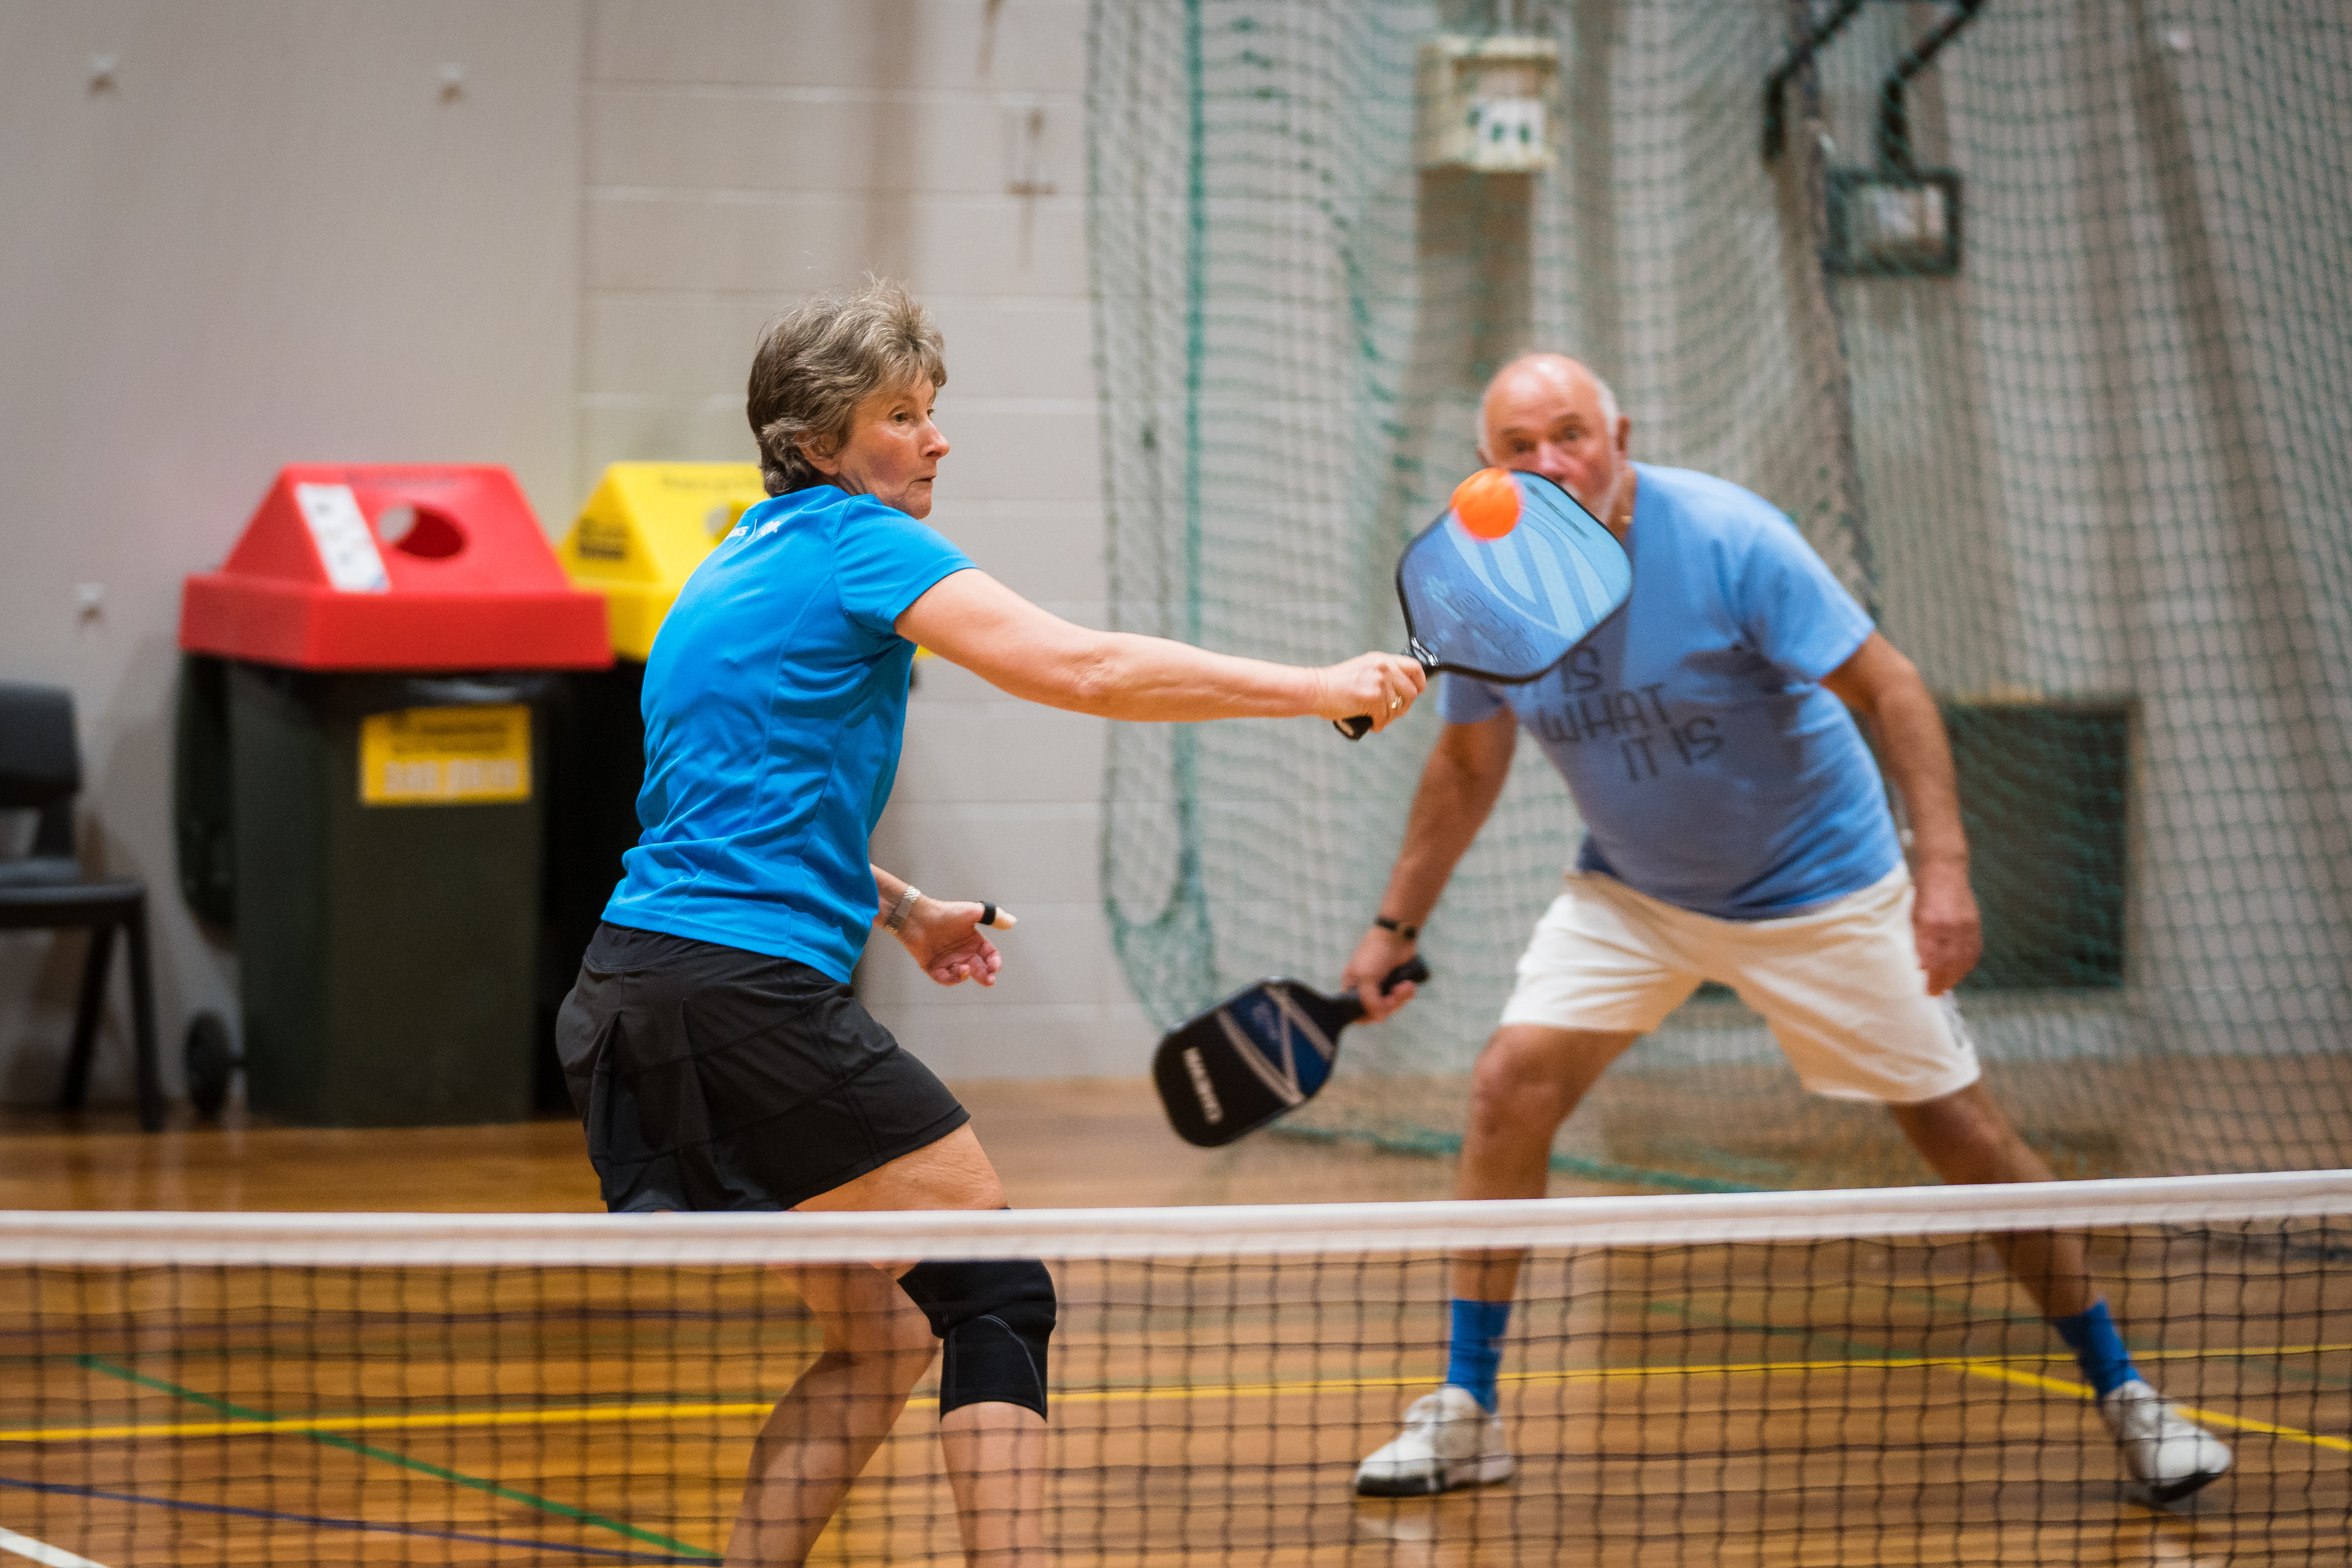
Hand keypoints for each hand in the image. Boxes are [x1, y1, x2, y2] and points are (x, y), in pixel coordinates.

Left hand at [895, 898, 1011, 986]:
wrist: (918, 917)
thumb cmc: (945, 913)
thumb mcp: (973, 912)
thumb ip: (993, 917)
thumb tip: (1013, 922)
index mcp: (973, 941)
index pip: (989, 955)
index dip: (994, 961)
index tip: (995, 966)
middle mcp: (962, 952)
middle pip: (979, 969)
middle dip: (986, 977)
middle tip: (990, 981)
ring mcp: (948, 960)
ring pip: (962, 975)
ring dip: (967, 975)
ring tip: (966, 969)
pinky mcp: (933, 967)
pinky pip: (944, 979)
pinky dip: (951, 979)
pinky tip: (956, 971)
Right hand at [1316, 653, 1427, 733]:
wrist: (1316, 689)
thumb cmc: (1336, 684)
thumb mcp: (1364, 669)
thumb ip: (1383, 674)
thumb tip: (1402, 692)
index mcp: (1382, 660)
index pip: (1415, 667)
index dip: (1420, 682)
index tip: (1417, 692)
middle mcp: (1384, 668)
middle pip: (1411, 692)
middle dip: (1403, 707)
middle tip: (1391, 712)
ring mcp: (1379, 682)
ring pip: (1397, 709)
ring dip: (1387, 718)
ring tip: (1374, 718)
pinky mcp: (1373, 698)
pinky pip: (1385, 718)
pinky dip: (1378, 725)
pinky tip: (1369, 723)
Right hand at [1342, 925, 1419, 1021]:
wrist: (1396, 937)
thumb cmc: (1375, 954)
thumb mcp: (1367, 977)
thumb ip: (1370, 1000)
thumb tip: (1379, 1018)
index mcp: (1352, 987)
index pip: (1355, 1012)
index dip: (1366, 1015)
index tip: (1377, 1012)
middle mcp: (1366, 990)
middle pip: (1377, 1011)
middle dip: (1389, 1004)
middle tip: (1396, 992)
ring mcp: (1382, 988)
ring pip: (1392, 1006)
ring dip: (1401, 998)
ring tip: (1405, 985)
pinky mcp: (1397, 984)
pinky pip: (1402, 999)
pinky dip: (1407, 994)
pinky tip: (1408, 984)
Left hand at [1911, 860, 1980, 995]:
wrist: (1944, 871)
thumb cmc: (1924, 894)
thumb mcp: (1913, 917)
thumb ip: (1919, 942)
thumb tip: (1923, 966)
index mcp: (1930, 925)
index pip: (1933, 959)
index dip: (1932, 978)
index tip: (1928, 990)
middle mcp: (1950, 927)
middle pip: (1950, 963)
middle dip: (1943, 982)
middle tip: (1936, 994)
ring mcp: (1965, 925)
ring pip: (1964, 958)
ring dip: (1957, 975)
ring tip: (1948, 986)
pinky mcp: (1975, 923)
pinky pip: (1974, 949)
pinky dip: (1968, 963)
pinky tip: (1962, 970)